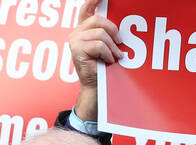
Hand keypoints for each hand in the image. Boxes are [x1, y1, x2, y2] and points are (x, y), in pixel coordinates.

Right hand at [68, 0, 121, 120]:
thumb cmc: (102, 64)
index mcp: (83, 29)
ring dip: (112, 46)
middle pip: (98, 20)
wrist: (95, 84)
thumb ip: (106, 30)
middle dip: (113, 30)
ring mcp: (74, 41)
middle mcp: (76, 33)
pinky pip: (99, 45)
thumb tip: (120, 21)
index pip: (86, 8)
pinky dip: (107, 54)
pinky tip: (108, 60)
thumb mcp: (105, 44)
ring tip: (115, 56)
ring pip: (101, 34)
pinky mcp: (77, 50)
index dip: (93, 0)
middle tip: (120, 41)